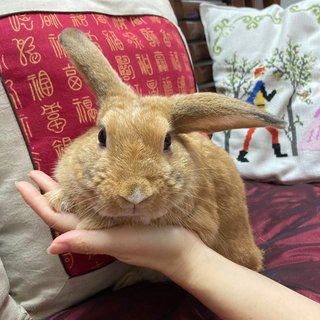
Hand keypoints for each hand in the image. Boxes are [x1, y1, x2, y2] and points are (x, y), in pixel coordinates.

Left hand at [16, 171, 205, 277]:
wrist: (183, 250)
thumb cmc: (153, 245)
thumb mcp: (120, 242)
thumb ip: (88, 241)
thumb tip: (50, 246)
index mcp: (93, 233)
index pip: (57, 216)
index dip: (38, 202)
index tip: (23, 183)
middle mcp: (98, 228)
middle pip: (66, 209)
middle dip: (48, 192)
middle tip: (34, 173)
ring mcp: (111, 222)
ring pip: (81, 204)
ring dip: (66, 190)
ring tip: (56, 174)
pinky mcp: (124, 217)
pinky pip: (98, 202)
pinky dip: (89, 191)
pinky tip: (91, 183)